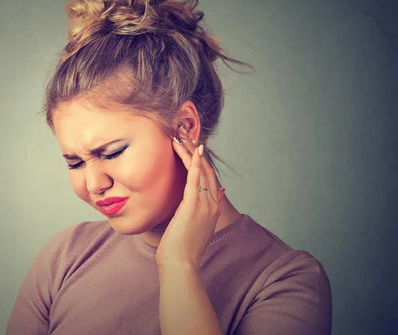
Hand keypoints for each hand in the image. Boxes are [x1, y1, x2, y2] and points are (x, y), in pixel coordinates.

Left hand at [155, 140, 223, 269]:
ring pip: (201, 172)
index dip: (201, 162)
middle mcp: (212, 204)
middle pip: (207, 171)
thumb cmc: (182, 248)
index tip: (191, 148)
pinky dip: (195, 164)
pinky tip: (192, 151)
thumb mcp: (197, 226)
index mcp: (212, 208)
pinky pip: (195, 180)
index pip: (209, 179)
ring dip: (191, 153)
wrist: (181, 264)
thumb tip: (219, 193)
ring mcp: (204, 205)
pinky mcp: (193, 206)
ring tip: (181, 138)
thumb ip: (205, 210)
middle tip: (185, 136)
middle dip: (196, 153)